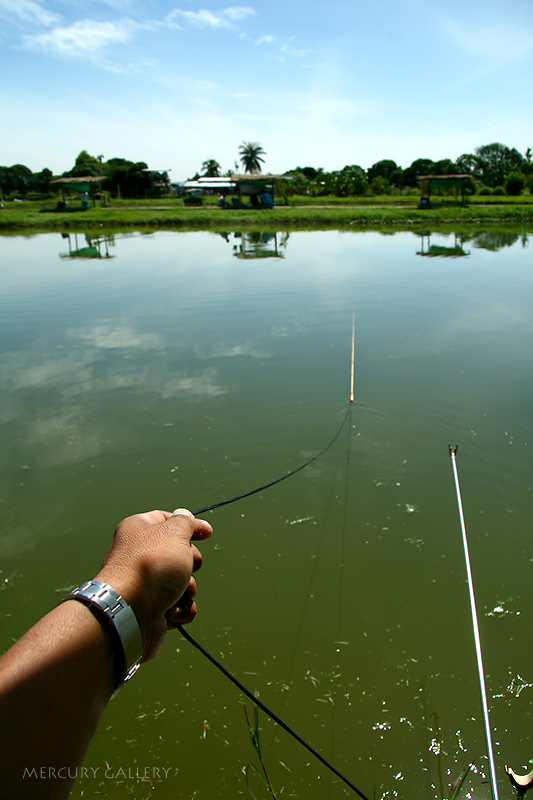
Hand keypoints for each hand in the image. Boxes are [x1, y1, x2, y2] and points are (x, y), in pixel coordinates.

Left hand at [95, 508, 211, 660]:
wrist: (129, 611)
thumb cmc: (152, 565)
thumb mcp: (174, 532)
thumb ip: (184, 521)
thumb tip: (184, 515)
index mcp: (139, 529)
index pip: (167, 519)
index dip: (190, 525)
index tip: (208, 533)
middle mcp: (139, 554)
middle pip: (179, 553)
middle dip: (190, 562)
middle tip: (187, 565)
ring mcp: (145, 583)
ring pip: (182, 581)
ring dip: (187, 588)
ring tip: (178, 593)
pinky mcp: (151, 607)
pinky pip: (177, 605)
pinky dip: (181, 609)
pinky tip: (174, 611)